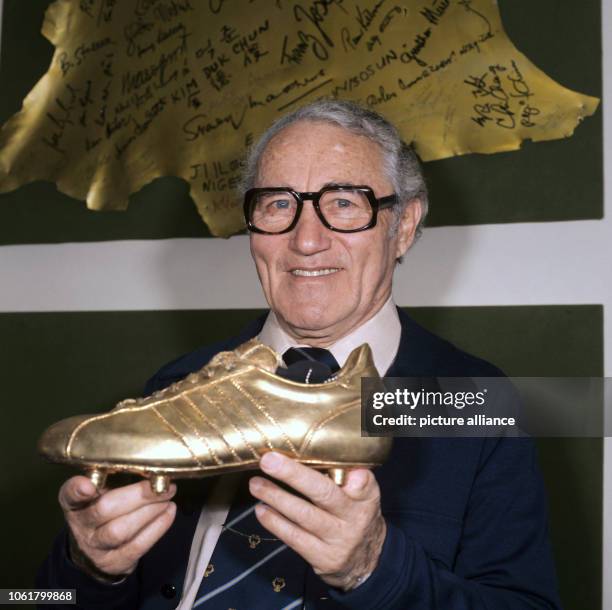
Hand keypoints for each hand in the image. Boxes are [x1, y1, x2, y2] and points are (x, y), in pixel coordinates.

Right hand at [58, 476, 176, 581]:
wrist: (99, 548)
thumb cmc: (105, 508)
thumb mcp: (102, 489)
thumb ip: (115, 475)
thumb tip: (149, 462)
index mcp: (75, 501)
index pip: (69, 494)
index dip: (77, 490)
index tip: (89, 485)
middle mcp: (81, 524)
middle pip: (104, 509)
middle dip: (138, 495)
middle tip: (161, 486)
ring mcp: (95, 546)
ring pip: (120, 531)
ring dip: (150, 511)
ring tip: (167, 497)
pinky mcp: (113, 562)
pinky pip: (136, 546)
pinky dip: (157, 527)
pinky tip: (169, 512)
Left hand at [249, 452, 385, 590]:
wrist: (366, 560)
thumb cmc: (356, 513)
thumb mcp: (365, 494)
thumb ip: (352, 476)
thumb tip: (333, 456)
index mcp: (366, 498)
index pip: (363, 483)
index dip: (352, 476)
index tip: (331, 462)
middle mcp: (354, 518)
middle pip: (324, 493)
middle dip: (293, 475)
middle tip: (268, 461)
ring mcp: (337, 540)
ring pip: (304, 515)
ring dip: (275, 497)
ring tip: (256, 484)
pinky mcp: (322, 558)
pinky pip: (294, 538)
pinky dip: (275, 522)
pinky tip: (261, 509)